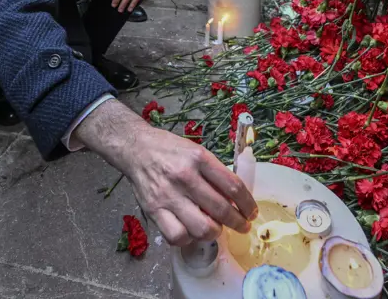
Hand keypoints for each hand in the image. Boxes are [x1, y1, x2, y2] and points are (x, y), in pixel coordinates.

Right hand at [73, 100, 257, 244]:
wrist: (136, 148)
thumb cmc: (169, 149)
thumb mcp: (196, 151)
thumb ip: (214, 173)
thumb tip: (234, 199)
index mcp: (199, 158)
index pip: (233, 186)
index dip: (247, 204)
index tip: (251, 212)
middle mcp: (185, 177)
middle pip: (221, 209)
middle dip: (238, 223)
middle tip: (242, 226)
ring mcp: (168, 195)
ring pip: (201, 228)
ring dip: (215, 233)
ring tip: (216, 229)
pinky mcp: (154, 210)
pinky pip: (177, 236)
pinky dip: (188, 239)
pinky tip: (192, 232)